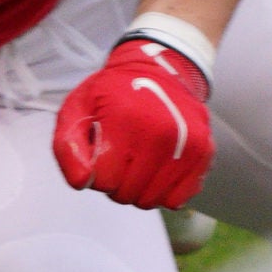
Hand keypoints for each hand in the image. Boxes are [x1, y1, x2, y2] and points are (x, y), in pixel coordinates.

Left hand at [53, 37, 213, 208]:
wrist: (158, 71)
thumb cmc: (110, 94)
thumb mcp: (75, 110)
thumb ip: (67, 148)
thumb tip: (83, 183)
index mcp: (126, 122)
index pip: (104, 181)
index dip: (95, 173)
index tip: (100, 153)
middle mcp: (163, 134)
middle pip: (127, 194)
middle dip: (115, 183)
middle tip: (117, 157)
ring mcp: (188, 145)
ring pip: (152, 200)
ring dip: (138, 189)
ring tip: (135, 161)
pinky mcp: (204, 153)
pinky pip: (179, 199)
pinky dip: (163, 192)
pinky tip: (156, 170)